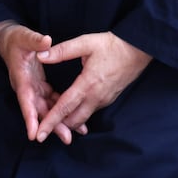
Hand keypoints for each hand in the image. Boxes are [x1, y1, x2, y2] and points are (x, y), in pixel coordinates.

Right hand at [0, 20, 79, 143]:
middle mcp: (26, 86)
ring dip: (58, 120)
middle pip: (38, 110)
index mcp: (21, 77)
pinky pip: (50, 100)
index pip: (25, 99)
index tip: (34, 134)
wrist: (10, 39)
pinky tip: (72, 116)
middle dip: (51, 125)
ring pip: (45, 108)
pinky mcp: (39, 85)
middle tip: (67, 137)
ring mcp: (33, 87)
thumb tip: (46, 42)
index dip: (29, 117)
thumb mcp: (24, 36)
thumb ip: (35, 40)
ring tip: (74, 132)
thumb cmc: (16, 38)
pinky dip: (60, 108)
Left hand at [35, 32, 151, 143]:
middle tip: (42, 127)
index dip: (50, 121)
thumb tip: (41, 56)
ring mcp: (104, 100)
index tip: (39, 135)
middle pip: (73, 120)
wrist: (138, 49)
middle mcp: (96, 97)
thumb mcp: (86, 43)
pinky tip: (72, 108)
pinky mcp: (108, 99)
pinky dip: (79, 114)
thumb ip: (62, 51)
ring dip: (68, 121)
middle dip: (57, 126)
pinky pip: (90, 112)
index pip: (64, 107)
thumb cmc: (112, 45)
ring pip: (82, 118)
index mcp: (88, 84)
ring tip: (54, 119)